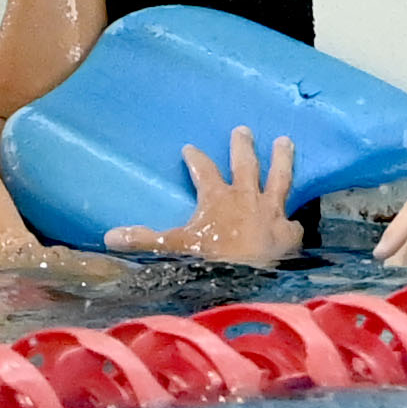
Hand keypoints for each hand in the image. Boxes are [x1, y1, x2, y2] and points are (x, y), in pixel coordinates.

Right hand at [110, 129, 300, 264]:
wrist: (248, 278)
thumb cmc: (210, 260)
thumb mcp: (174, 248)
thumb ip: (144, 240)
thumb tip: (109, 236)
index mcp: (218, 198)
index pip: (204, 172)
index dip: (196, 160)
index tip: (189, 147)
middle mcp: (248, 198)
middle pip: (246, 164)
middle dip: (243, 146)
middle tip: (242, 129)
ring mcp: (272, 211)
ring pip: (280, 177)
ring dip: (282, 158)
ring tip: (286, 140)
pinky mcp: (289, 231)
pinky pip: (294, 223)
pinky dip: (294, 222)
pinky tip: (297, 219)